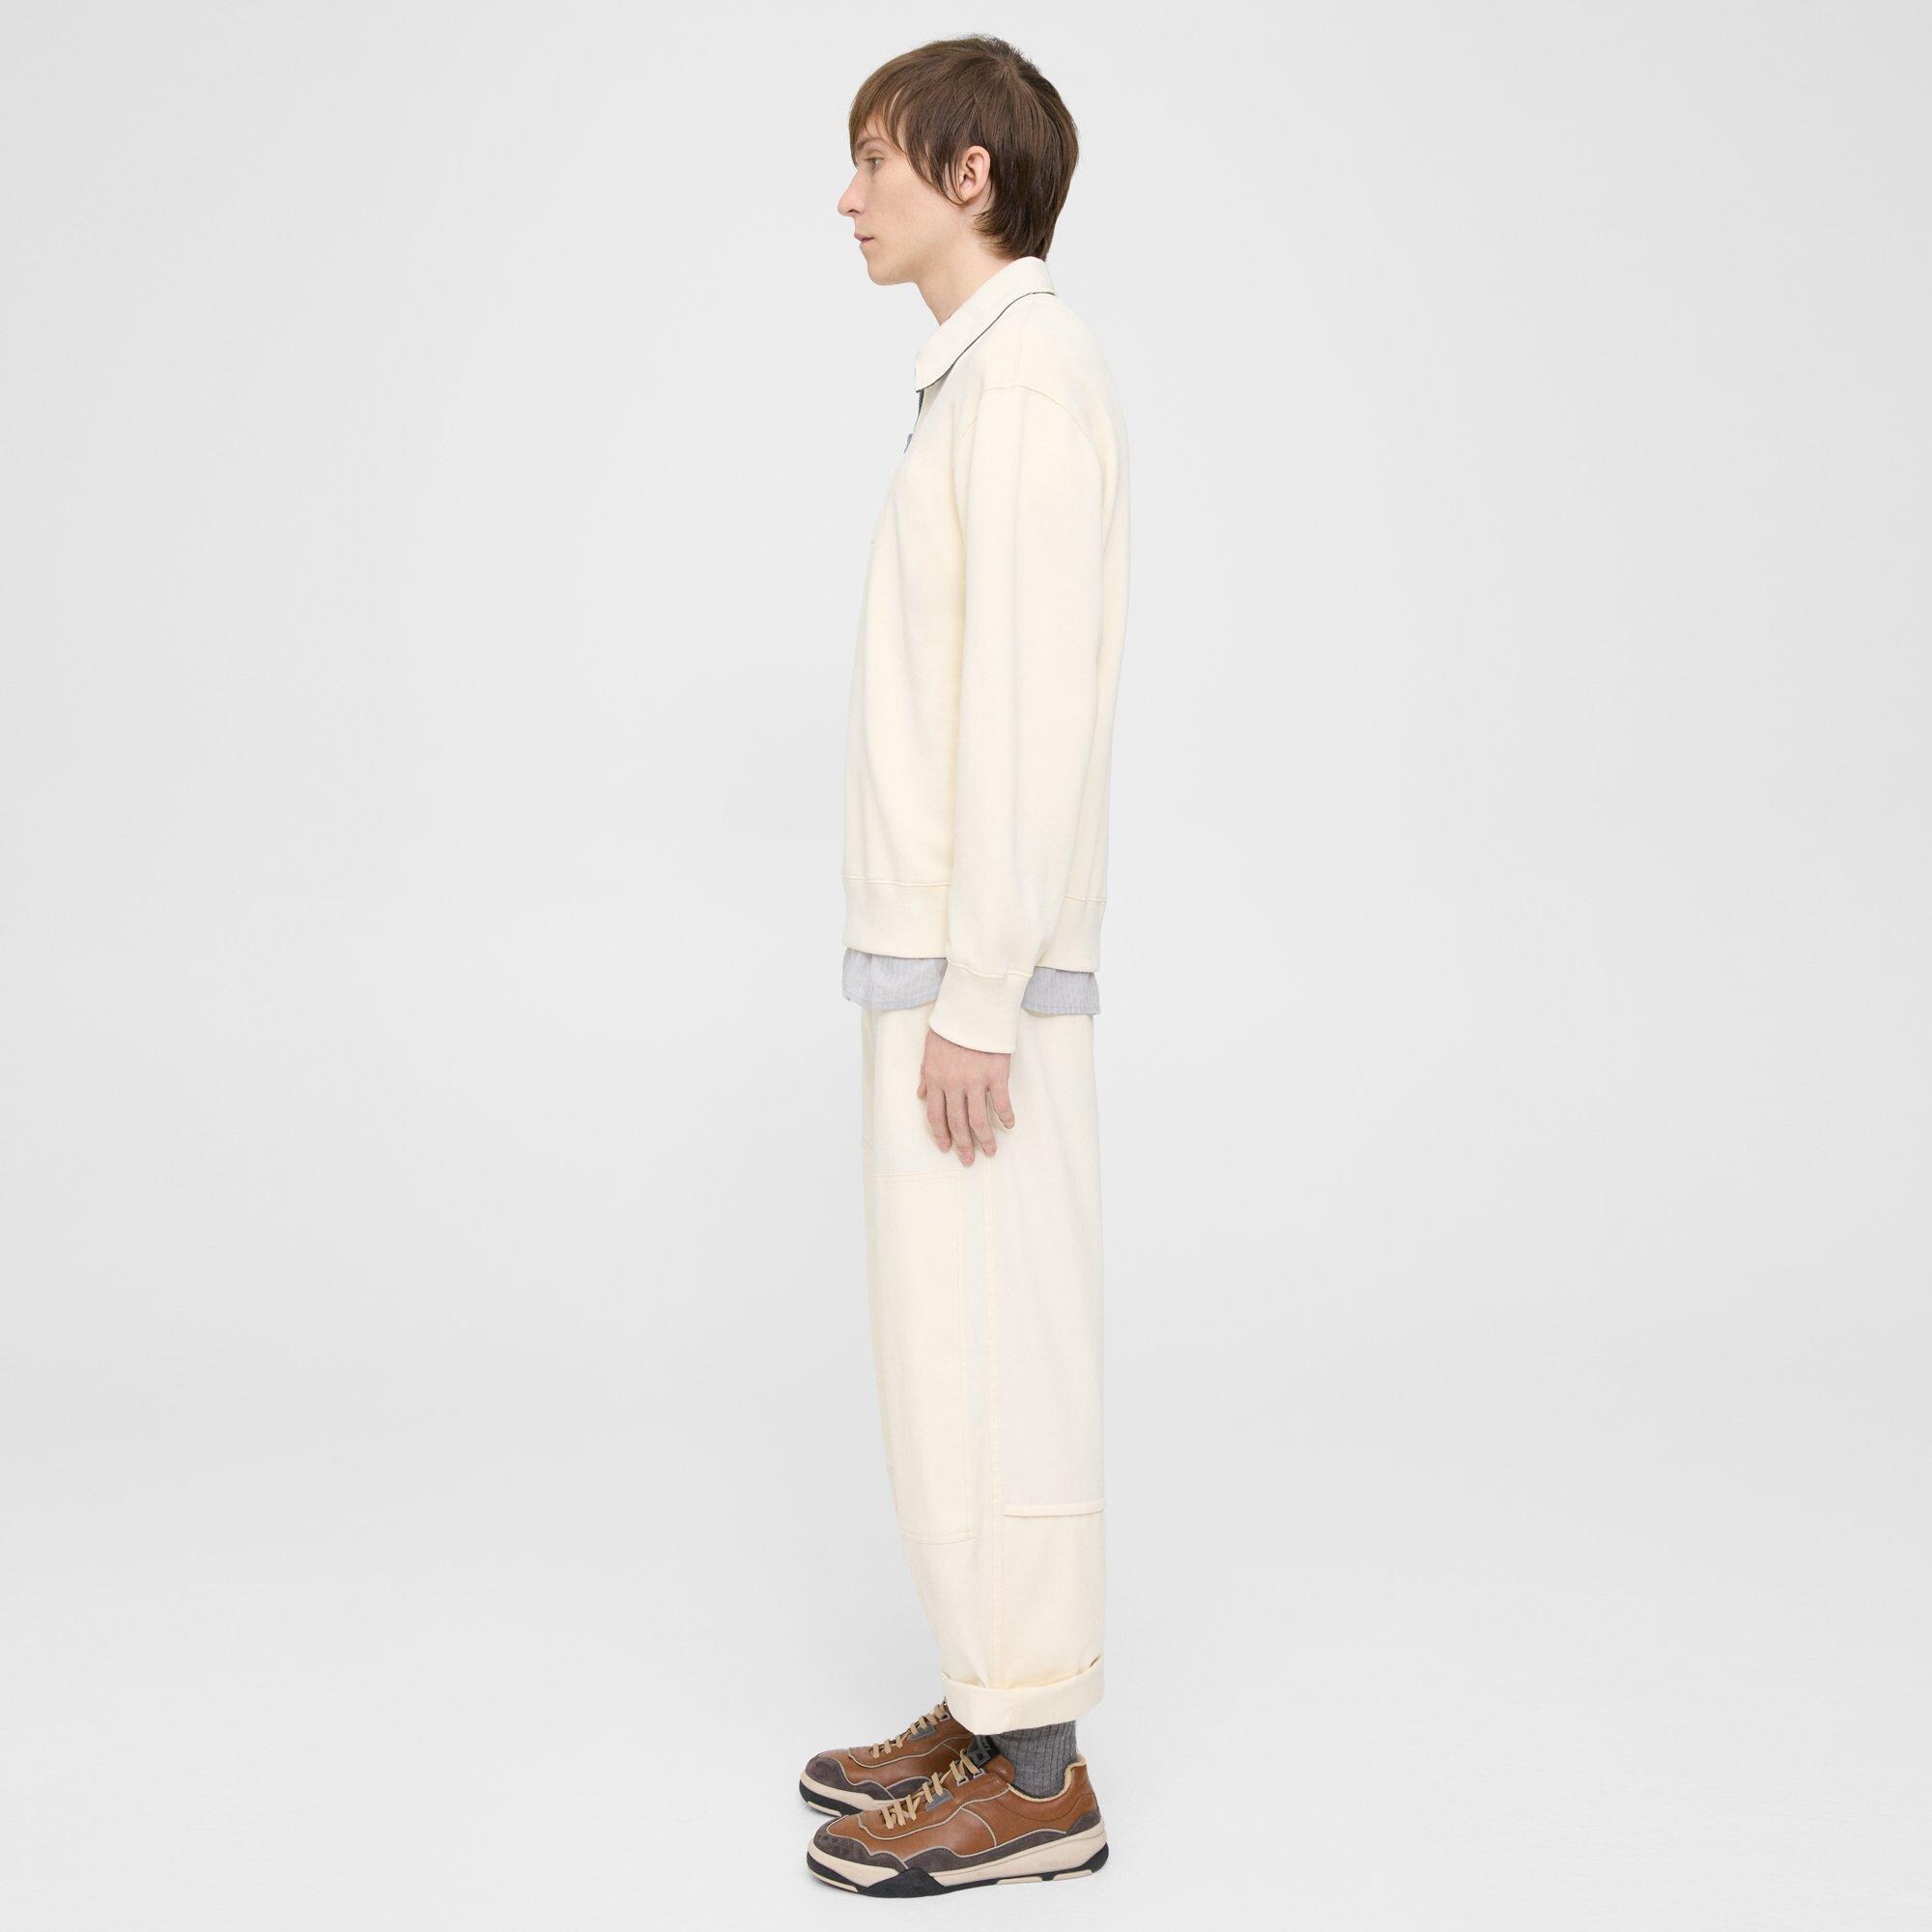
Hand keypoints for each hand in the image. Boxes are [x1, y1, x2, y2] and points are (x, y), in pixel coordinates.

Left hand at [917, 1027, 1015, 1166]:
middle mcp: (953, 1084)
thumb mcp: (929, 1050)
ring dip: (984, 1139)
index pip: (935, 1115)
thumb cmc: (950, 1026)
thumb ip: (925, 1074)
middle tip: (968, 1159)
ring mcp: (975, 1081)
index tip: (946, 1148)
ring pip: (978, 1120)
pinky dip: (1006, 1117)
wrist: (972, 1007)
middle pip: (956, 1123)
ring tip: (990, 1152)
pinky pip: (1001, 1103)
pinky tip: (1009, 1125)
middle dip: (962, 1144)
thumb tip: (920, 1095)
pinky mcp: (996, 1075)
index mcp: (935, 1079)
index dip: (940, 1134)